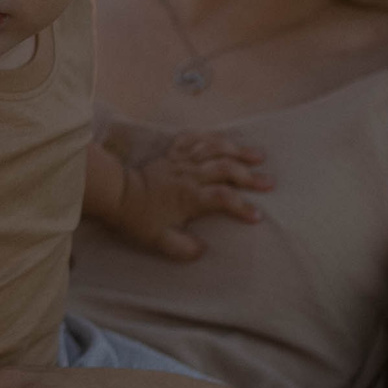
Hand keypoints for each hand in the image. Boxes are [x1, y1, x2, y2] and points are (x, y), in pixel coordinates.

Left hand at [100, 134, 269, 259]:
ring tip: (258, 154)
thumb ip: (183, 249)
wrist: (116, 193)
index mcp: (189, 197)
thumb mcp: (159, 240)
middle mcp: (190, 175)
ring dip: (237, 151)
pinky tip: (223, 139)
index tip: (257, 216)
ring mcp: (182, 160)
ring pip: (214, 149)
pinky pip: (194, 138)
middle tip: (270, 182)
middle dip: (249, 176)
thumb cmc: (139, 218)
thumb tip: (205, 250)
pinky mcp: (173, 152)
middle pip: (225, 170)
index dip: (241, 207)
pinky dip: (210, 137)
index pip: (222, 199)